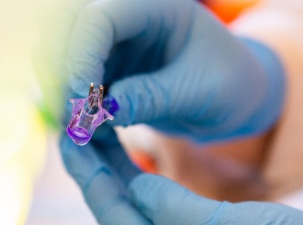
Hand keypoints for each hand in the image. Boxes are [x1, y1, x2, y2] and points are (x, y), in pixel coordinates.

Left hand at [59, 126, 302, 224]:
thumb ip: (187, 216)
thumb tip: (139, 186)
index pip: (119, 217)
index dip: (92, 176)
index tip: (73, 140)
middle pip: (118, 211)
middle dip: (95, 170)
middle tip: (77, 129)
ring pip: (132, 209)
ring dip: (112, 173)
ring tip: (97, 136)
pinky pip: (154, 208)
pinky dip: (137, 181)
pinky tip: (132, 162)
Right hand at [65, 0, 284, 141]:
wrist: (236, 98)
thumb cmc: (231, 85)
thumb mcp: (202, 93)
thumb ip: (154, 97)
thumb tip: (106, 109)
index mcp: (157, 8)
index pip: (101, 17)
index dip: (82, 53)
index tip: (82, 97)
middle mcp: (129, 21)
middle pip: (72, 32)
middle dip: (65, 71)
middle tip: (74, 115)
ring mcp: (115, 46)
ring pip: (67, 59)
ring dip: (66, 92)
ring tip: (81, 128)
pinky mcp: (108, 72)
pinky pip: (78, 86)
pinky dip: (77, 108)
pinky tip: (89, 133)